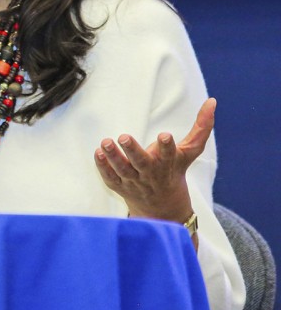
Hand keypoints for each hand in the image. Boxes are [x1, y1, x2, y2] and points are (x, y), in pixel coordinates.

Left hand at [93, 97, 215, 222]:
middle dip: (133, 151)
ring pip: (123, 170)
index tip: (164, 135)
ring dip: (113, 156)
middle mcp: (151, 174)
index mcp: (169, 164)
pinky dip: (103, 166)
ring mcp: (134, 181)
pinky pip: (110, 177)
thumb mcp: (190, 152)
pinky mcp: (120, 186)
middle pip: (142, 163)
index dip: (167, 146)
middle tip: (124, 137)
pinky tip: (98, 152)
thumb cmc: (175, 171)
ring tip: (106, 142)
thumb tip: (212, 101)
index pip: (169, 155)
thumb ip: (202, 127)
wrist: (163, 208)